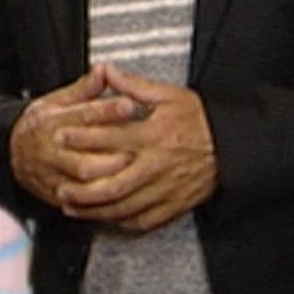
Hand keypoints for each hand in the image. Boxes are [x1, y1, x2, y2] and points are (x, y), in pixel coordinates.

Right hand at [8, 66, 137, 210]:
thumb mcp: (57, 101)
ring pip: (82, 184)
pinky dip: (97, 202)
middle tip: (136, 151)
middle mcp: (51, 150)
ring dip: (107, 180)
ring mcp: (51, 174)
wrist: (10, 152)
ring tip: (130, 174)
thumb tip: (103, 69)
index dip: (107, 111)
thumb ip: (84, 89)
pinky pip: (77, 202)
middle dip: (111, 156)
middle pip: (83, 158)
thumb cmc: (43, 124)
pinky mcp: (53, 194)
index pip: (82, 115)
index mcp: (53, 121)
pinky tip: (117, 196)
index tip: (130, 105)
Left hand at [51, 64, 216, 231]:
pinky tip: (106, 218)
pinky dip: (122, 222)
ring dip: (95, 210)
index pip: (109, 137)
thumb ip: (134, 86)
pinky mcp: (174, 205)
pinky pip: (144, 220)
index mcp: (153, 136)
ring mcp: (165, 189)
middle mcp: (156, 165)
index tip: (61, 135)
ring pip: (123, 207)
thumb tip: (107, 71)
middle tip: (60, 187)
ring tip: (73, 208)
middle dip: (82, 189)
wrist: (234, 146)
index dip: (82, 137)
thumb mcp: (169, 96)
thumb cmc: (202, 121)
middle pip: (112, 184)